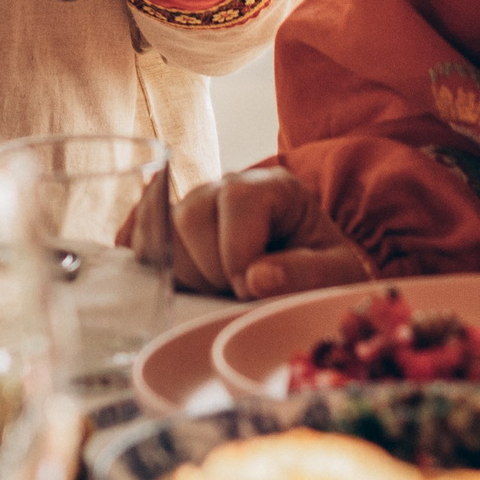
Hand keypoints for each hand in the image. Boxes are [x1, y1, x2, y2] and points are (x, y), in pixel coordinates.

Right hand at [172, 167, 372, 298]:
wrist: (311, 277)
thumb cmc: (325, 272)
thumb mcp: (337, 275)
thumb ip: (306, 274)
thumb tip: (255, 279)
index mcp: (274, 187)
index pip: (236, 201)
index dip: (237, 253)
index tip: (249, 289)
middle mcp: (229, 186)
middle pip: (191, 216)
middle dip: (210, 268)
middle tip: (235, 293)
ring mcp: (196, 204)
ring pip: (162, 232)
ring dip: (185, 274)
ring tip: (217, 291)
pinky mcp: (173, 229)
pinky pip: (143, 239)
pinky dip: (154, 266)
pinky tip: (184, 285)